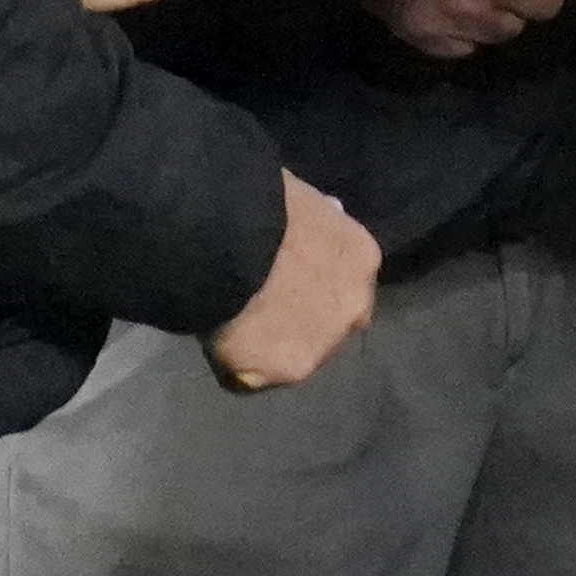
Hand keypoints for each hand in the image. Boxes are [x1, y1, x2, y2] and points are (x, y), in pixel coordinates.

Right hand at [206, 171, 380, 390]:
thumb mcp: (301, 198)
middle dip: (304, 319)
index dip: (314, 280)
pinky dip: (235, 365)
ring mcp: (324, 345)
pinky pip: (255, 377)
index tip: (285, 277)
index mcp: (361, 255)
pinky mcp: (286, 371)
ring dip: (271, 345)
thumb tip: (328, 213)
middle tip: (261, 306)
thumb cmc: (261, 200)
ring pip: (296, 355)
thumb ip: (318, 218)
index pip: (346, 279)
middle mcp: (355, 305)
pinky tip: (214, 342)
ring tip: (231, 325)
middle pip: (331, 322)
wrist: (229, 236)